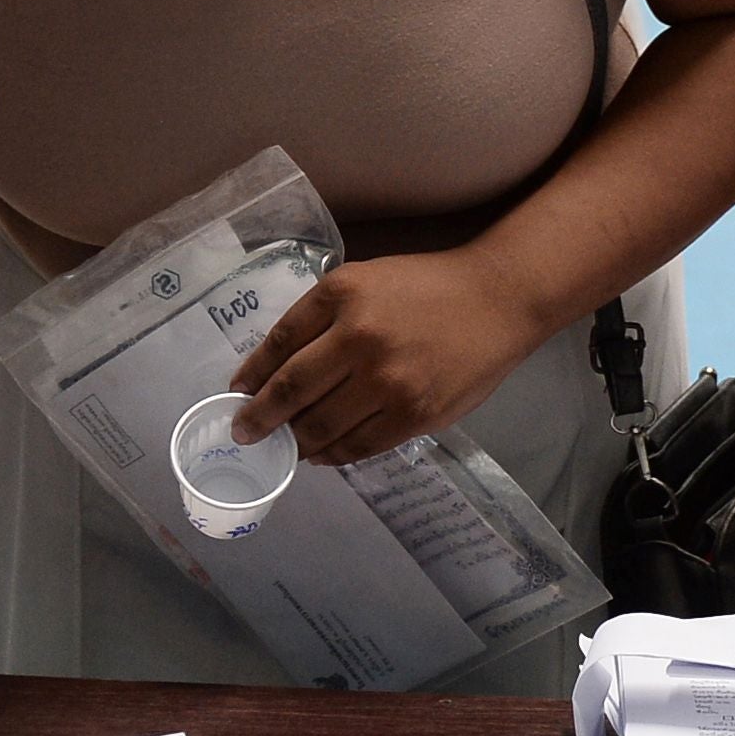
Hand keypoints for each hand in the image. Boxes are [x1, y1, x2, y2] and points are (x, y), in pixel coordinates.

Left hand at [227, 250, 549, 463]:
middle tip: (244, 432)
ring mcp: (388, 382)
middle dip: (259, 418)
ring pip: (321, 426)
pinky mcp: (414, 415)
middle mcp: (360, 338)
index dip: (251, 374)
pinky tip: (321, 454)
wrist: (497, 300)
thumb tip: (272, 368)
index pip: (279, 343)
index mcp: (342, 296)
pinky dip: (332, 455)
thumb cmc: (426, 287)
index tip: (237, 393)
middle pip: (291, 390)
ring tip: (285, 447)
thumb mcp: (363, 280)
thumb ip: (319, 317)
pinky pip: (358, 446)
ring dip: (294, 442)